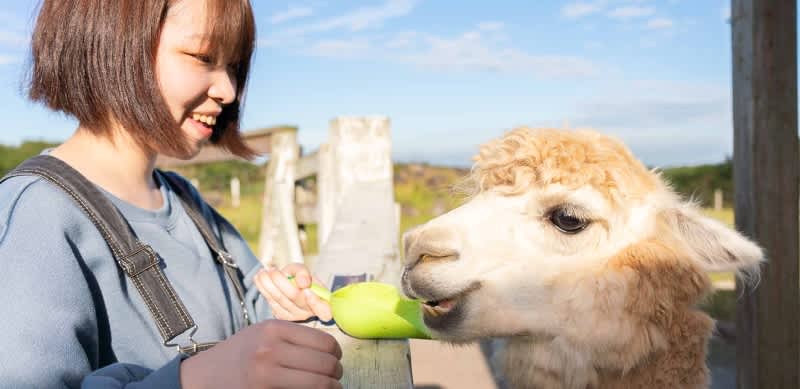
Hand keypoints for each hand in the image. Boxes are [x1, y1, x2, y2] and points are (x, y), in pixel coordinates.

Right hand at [180, 320, 342, 388]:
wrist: (204, 376)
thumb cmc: (240, 353)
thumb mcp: (263, 332)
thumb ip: (293, 336)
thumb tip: (331, 349)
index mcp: (274, 329)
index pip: (325, 342)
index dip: (336, 354)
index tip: (335, 360)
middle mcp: (270, 350)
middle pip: (326, 364)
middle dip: (336, 374)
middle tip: (334, 378)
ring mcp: (266, 375)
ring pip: (321, 384)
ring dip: (331, 388)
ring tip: (329, 388)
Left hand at [255, 263, 332, 321]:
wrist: (289, 287)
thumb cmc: (299, 279)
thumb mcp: (303, 271)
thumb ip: (302, 272)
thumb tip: (302, 283)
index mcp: (323, 303)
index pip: (324, 310)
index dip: (315, 302)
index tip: (306, 290)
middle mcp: (310, 313)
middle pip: (295, 298)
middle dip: (281, 282)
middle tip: (272, 270)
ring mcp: (296, 317)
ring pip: (280, 300)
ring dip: (268, 284)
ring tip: (262, 272)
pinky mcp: (283, 317)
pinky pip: (272, 303)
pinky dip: (263, 289)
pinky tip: (258, 278)